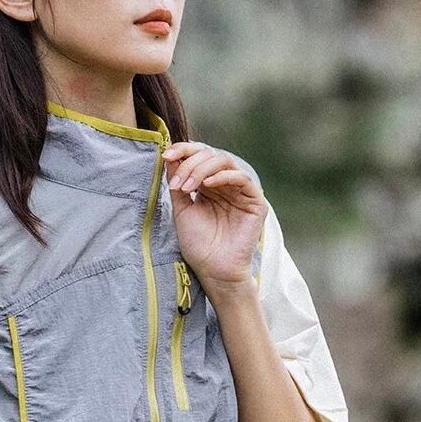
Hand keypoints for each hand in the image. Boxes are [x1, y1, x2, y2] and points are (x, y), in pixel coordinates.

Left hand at [162, 141, 267, 292]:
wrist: (213, 270)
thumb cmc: (198, 245)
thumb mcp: (182, 210)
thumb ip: (178, 183)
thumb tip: (169, 156)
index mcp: (209, 185)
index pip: (199, 156)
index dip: (183, 151)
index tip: (165, 155)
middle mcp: (226, 184)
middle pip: (210, 155)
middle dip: (189, 163)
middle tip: (177, 183)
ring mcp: (241, 191)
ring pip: (225, 162)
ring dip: (202, 169)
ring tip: (187, 188)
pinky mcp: (255, 201)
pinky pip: (242, 179)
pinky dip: (224, 176)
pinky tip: (208, 185)